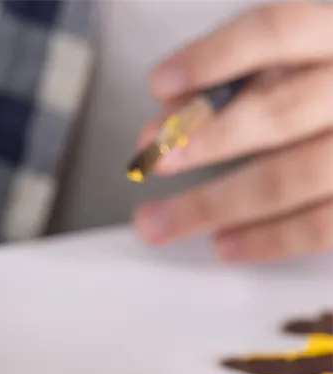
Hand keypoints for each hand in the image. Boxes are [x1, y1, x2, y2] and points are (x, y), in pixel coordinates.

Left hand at [133, 1, 332, 261]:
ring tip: (156, 222)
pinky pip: (318, 227)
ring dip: (211, 205)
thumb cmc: (322, 107)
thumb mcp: (291, 75)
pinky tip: (222, 244)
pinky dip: (265, 240)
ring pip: (287, 179)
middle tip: (154, 158)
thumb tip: (171, 110)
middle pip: (278, 112)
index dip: (213, 57)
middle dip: (205, 139)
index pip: (277, 32)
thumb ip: (238, 84)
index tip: (159, 82)